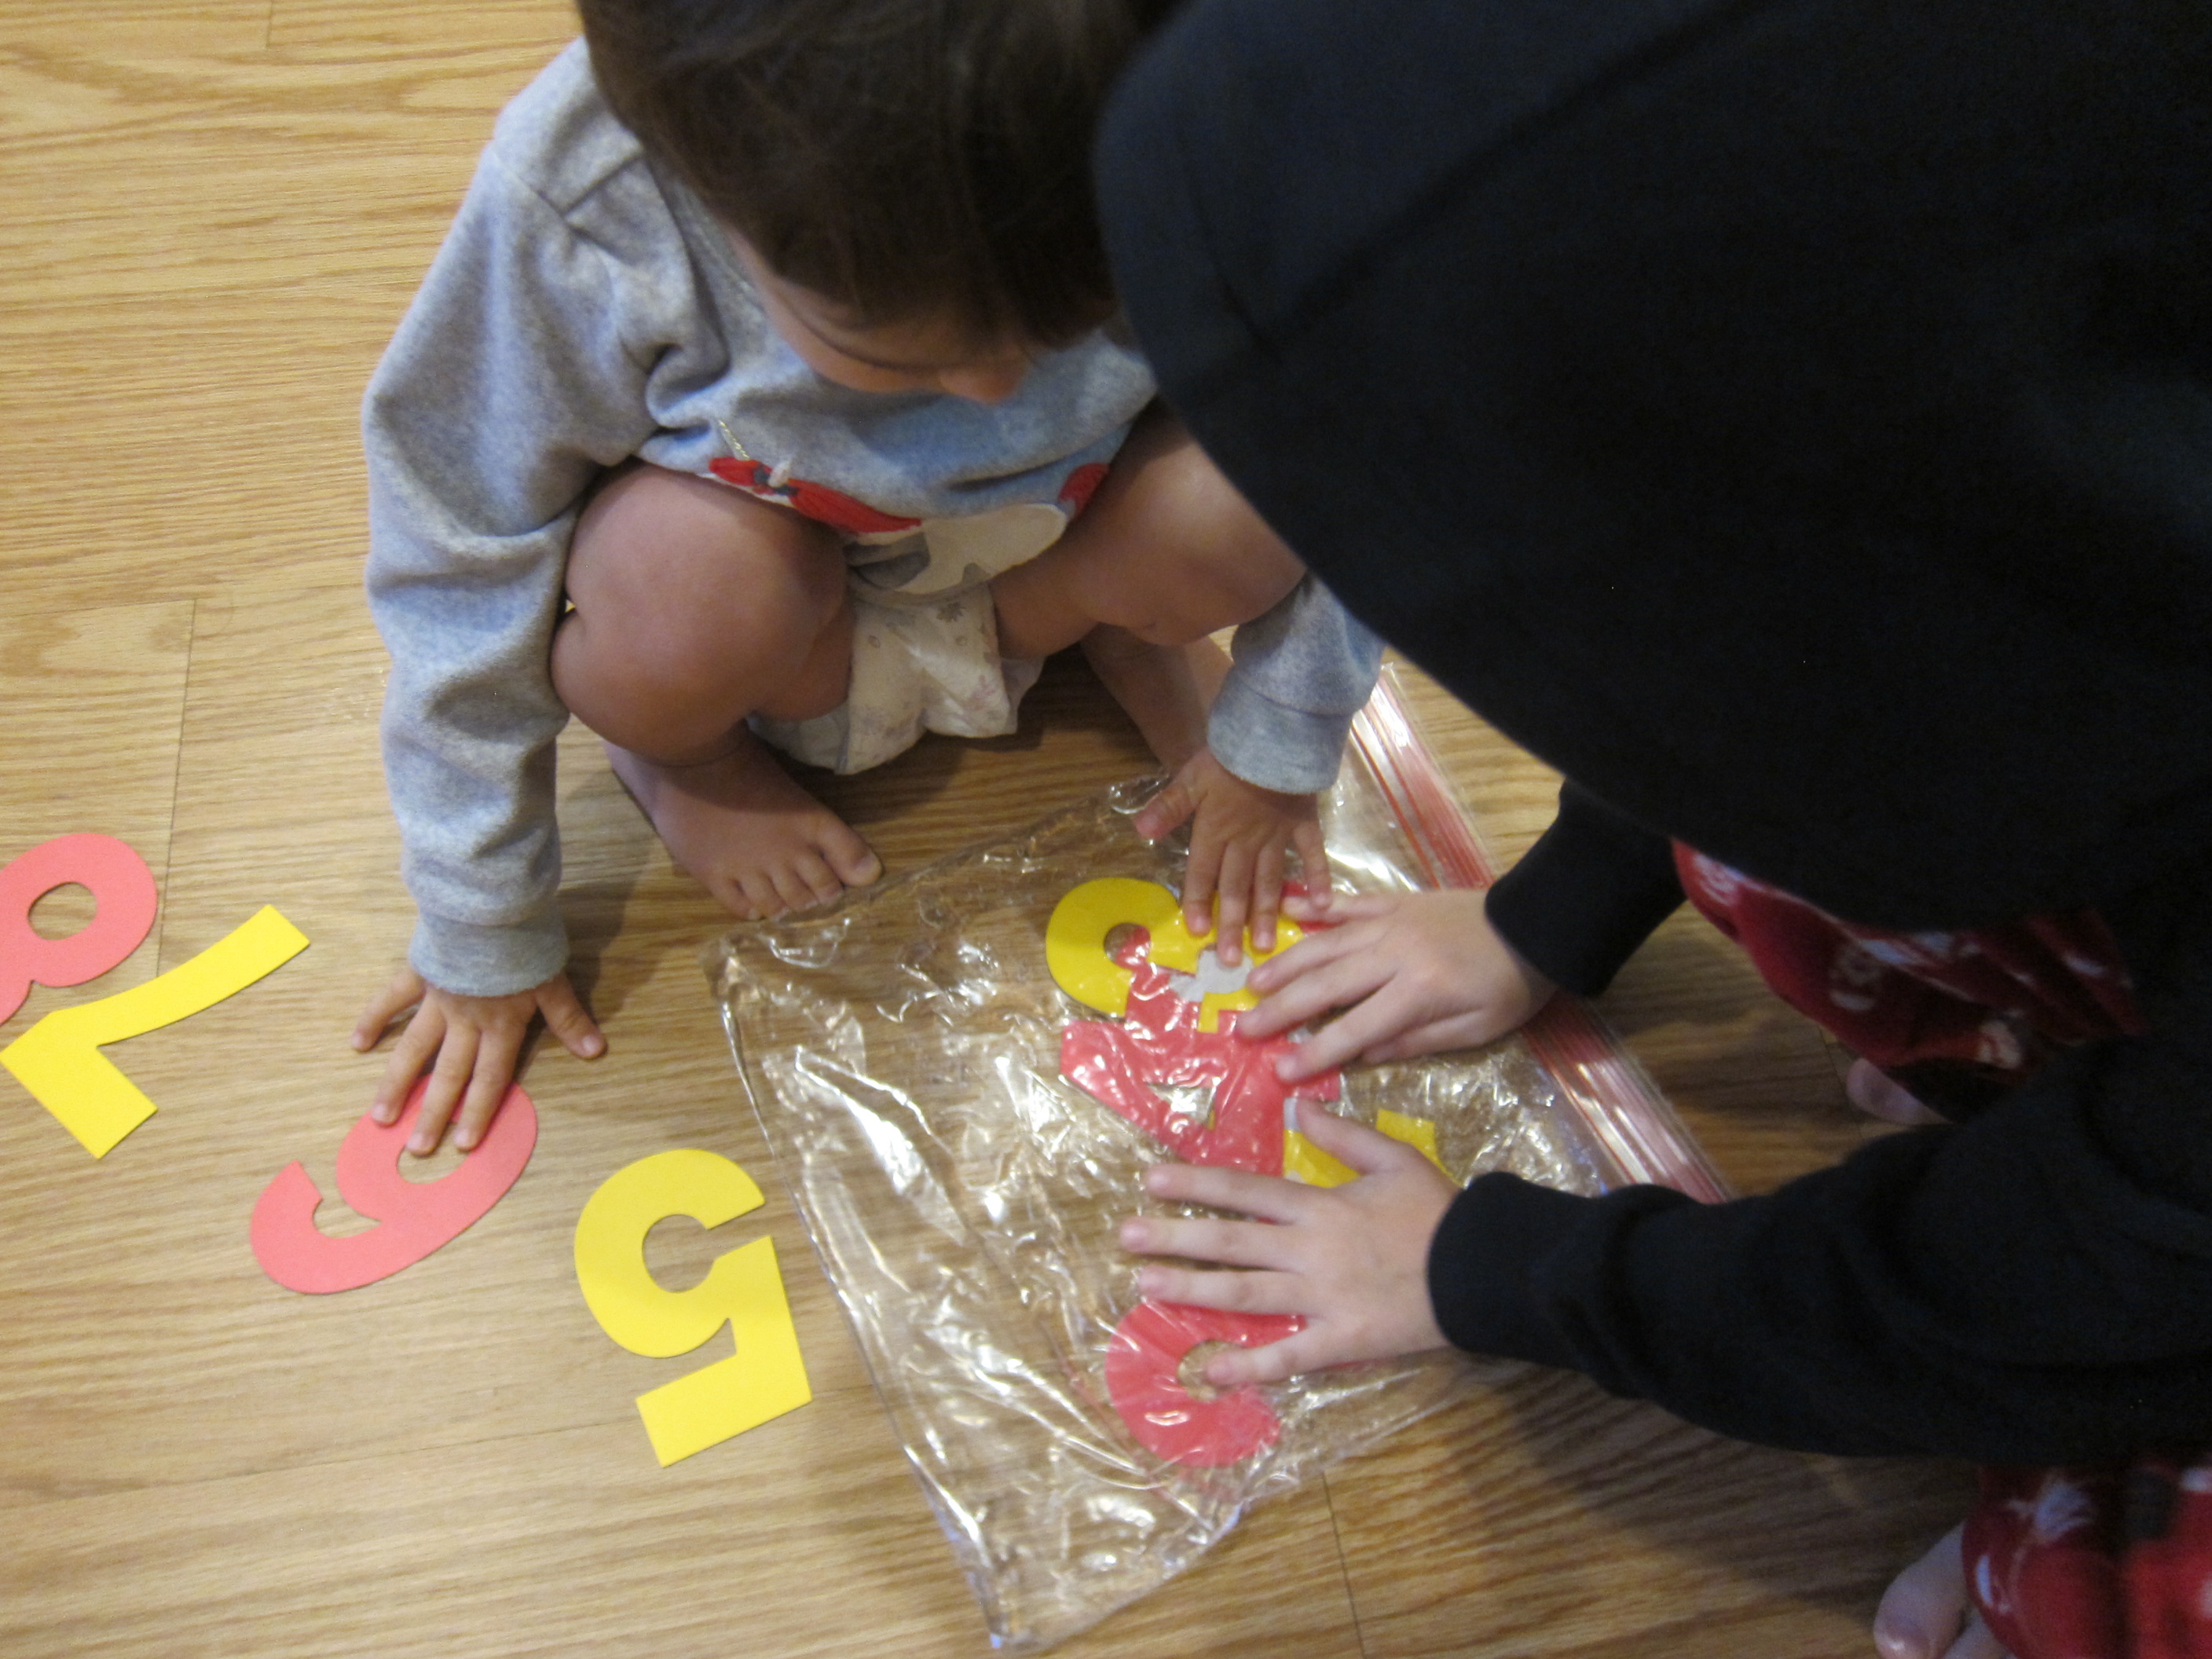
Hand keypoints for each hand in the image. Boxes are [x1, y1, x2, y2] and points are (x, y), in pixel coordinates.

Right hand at [351, 967, 603, 1154]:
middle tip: (416, 1148)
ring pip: (414, 1048)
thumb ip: (568, 1019)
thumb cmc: (525, 942)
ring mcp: (437, 999)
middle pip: (449, 1074)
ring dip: (398, 1083)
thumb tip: (594, 1051)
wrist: (491, 903)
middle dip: (433, 1113)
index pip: (490, 1078)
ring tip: (381, 1117)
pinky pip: (391, 999)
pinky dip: (374, 1019)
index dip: (478, 1112)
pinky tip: (356, 1044)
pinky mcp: (418, 973)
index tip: (462, 1145)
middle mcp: (465, 1020)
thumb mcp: (553, 981)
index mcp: (500, 1024)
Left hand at [1117, 1102, 1457, 1385]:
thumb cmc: (1439, 1213)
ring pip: (1245, 1294)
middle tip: (1124, 1235)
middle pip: (1231, 1242)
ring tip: (1144, 1285)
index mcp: (1320, 1207)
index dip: (1196, 1185)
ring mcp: (1320, 1299)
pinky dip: (1251, 1366)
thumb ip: (1345, 1134)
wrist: (1481, 1270)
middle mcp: (1309, 1251)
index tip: (1151, 1179)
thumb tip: (1297, 1108)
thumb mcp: (1395, 1159)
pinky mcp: (1340, 1341)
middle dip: (1174, 1238)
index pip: (1246, 1191)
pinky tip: (1212, 1371)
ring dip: (1192, 1290)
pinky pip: (1289, 1355)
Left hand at [1133, 746, 1327, 965]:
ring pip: (1269, 881)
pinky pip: (1312, 855)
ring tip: (1265, 946)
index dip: (1199, 903)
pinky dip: (1318, 878)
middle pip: (1236, 888)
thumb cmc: (1228, 756)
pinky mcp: (1304, 825)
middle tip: (1231, 960)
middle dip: (1232, 924)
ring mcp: (1277, 837)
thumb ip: (1168, 807)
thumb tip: (1139, 831)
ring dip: (1266, 914)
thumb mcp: (1190, 778)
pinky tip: (1322, 905)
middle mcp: (1244, 842)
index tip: (1198, 934)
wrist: (1274, 736)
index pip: (1203, 874)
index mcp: (1215, 832)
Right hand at [1236, 888, 1554, 1080]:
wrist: (1536, 925)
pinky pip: (1348, 904)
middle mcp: (1394, 953)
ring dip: (1286, 963)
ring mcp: (1391, 922)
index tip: (1280, 1071)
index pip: (1355, 1028)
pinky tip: (1286, 911)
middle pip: (1327, 984)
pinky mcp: (1396, 902)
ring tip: (1252, 982)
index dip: (1316, 1051)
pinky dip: (1316, 908)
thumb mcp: (1475, 1029)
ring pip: (1327, 943)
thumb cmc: (1511, 987)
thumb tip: (1362, 1054)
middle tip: (1244, 1028)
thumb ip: (1416, 1041)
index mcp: (1418, 991)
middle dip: (1282, 1009)